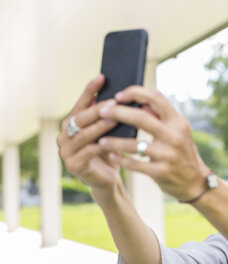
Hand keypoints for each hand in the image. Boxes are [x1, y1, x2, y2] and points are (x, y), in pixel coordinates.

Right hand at [57, 75, 122, 191]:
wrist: (107, 180)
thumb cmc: (109, 152)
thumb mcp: (107, 132)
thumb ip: (107, 115)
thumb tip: (121, 93)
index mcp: (70, 124)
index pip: (80, 103)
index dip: (89, 90)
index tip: (101, 77)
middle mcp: (63, 136)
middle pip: (80, 118)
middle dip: (98, 109)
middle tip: (114, 101)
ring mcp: (66, 152)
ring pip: (84, 135)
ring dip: (101, 126)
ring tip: (116, 119)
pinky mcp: (73, 165)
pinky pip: (89, 152)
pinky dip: (102, 146)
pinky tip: (115, 141)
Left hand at [96, 86, 209, 200]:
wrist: (194, 182)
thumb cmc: (182, 153)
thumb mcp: (178, 132)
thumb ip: (160, 117)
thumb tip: (139, 101)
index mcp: (178, 122)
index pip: (156, 98)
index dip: (135, 92)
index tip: (118, 95)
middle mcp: (174, 136)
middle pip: (140, 118)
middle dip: (117, 113)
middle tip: (100, 112)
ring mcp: (168, 155)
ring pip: (134, 144)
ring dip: (114, 141)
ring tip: (100, 140)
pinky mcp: (161, 172)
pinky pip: (134, 164)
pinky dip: (121, 159)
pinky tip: (111, 156)